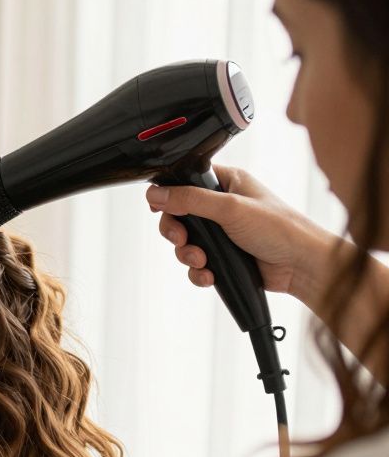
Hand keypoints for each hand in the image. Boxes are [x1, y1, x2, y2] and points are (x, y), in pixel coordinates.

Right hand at [147, 165, 339, 302]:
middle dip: (176, 232)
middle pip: (179, 216)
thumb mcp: (230, 208)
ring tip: (202, 261)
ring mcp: (222, 233)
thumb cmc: (279, 229)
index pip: (186, 182)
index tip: (160, 209)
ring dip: (187, 255)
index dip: (169, 195)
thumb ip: (190, 199)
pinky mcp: (223, 256)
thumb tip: (156, 194)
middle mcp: (222, 206)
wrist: (301, 266)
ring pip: (185, 243)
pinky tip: (210, 275)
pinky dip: (198, 272)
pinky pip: (196, 264)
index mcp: (227, 183)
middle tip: (182, 239)